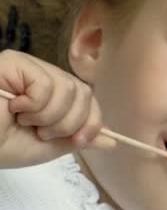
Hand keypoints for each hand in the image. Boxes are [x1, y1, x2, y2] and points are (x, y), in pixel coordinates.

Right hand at [0, 50, 114, 168]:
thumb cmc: (2, 146)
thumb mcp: (50, 147)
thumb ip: (79, 139)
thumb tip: (113, 141)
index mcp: (53, 94)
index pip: (89, 99)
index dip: (92, 121)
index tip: (80, 140)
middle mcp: (43, 76)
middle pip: (84, 93)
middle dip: (69, 122)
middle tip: (42, 132)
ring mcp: (29, 67)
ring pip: (69, 89)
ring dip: (50, 117)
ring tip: (26, 122)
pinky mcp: (14, 62)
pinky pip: (46, 84)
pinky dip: (35, 105)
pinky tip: (14, 108)